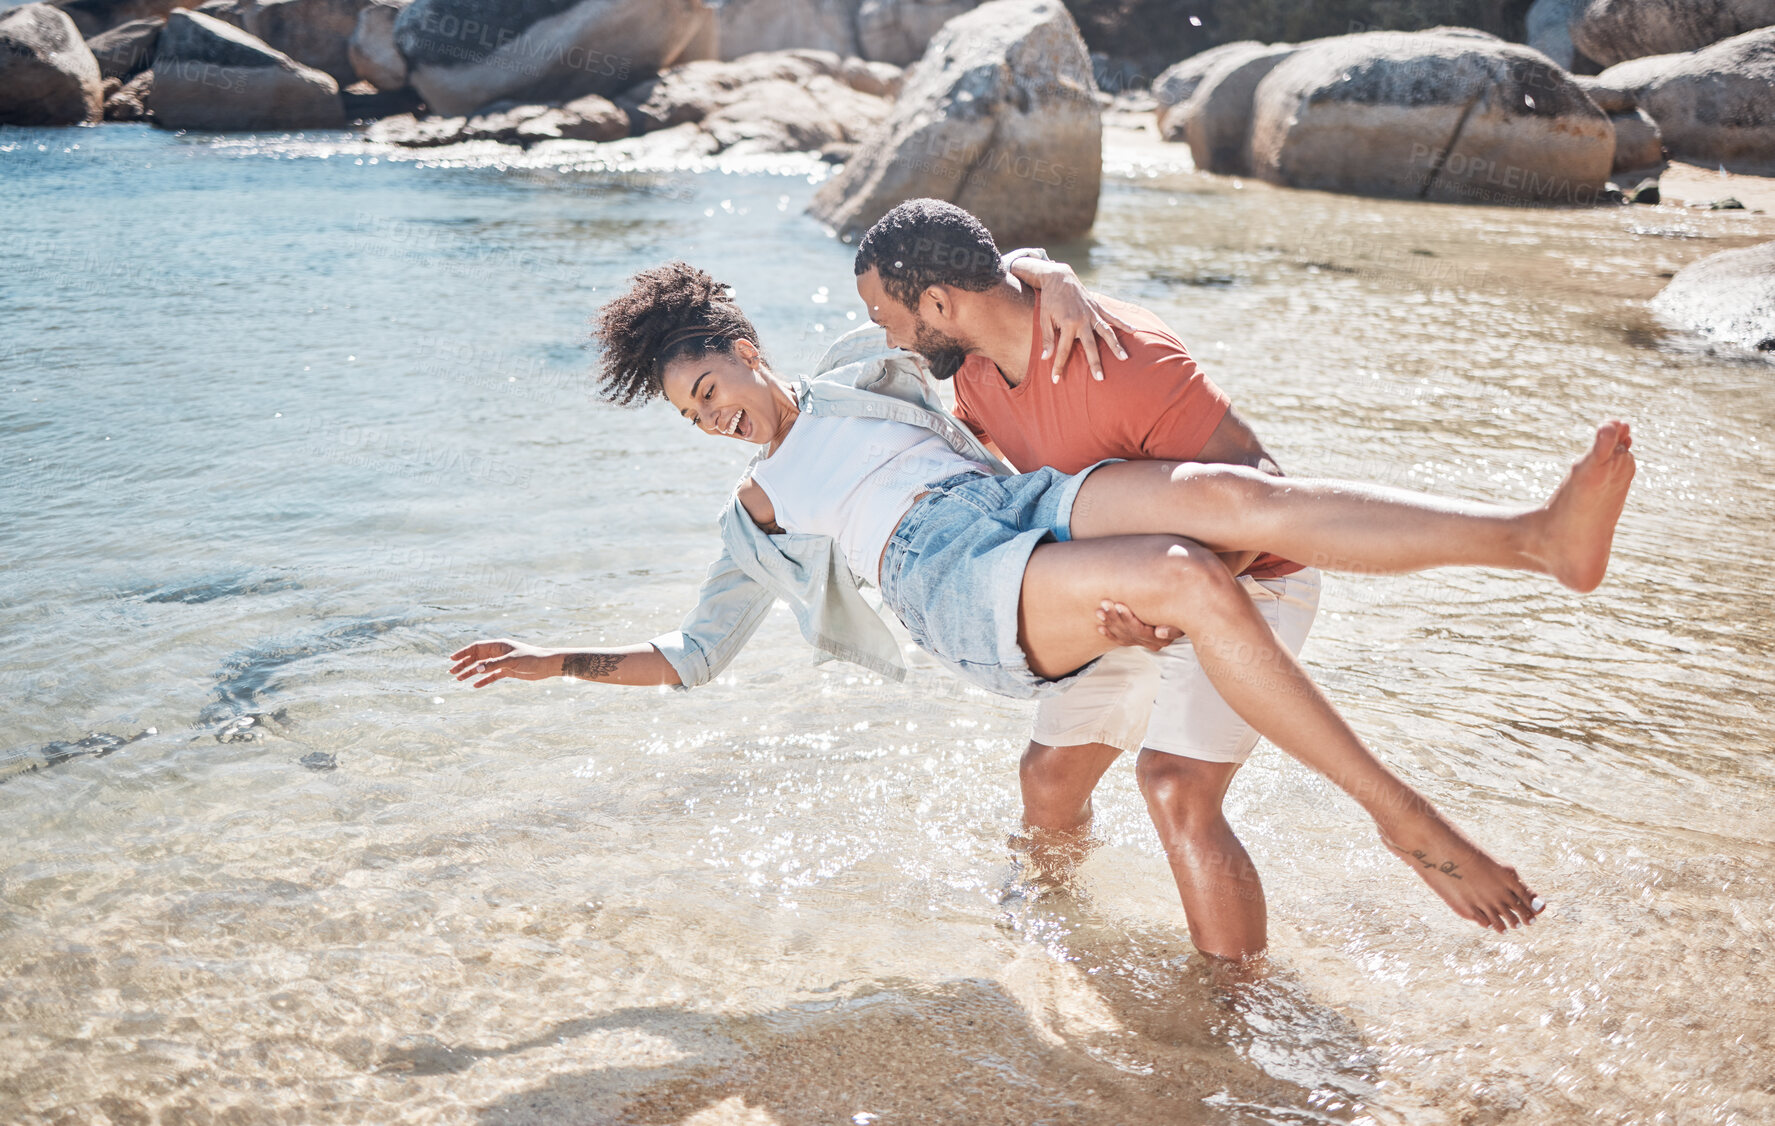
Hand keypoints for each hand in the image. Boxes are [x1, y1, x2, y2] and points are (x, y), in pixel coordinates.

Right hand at [449, 639, 560, 686]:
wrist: (547, 665)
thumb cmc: (531, 658)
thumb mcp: (511, 661)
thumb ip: (494, 664)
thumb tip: (476, 669)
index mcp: (498, 646)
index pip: (476, 647)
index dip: (464, 652)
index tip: (452, 659)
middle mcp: (499, 653)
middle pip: (477, 658)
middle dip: (464, 664)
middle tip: (451, 671)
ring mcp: (502, 662)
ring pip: (482, 667)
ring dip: (471, 672)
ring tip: (458, 679)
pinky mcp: (508, 671)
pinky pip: (492, 676)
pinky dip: (483, 680)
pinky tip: (475, 686)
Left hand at [1014, 259, 1132, 381]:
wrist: (1060, 278)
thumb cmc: (1050, 300)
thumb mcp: (1043, 319)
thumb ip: (1047, 338)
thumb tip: (1045, 358)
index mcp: (1067, 324)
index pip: (1063, 350)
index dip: (1058, 366)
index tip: (1056, 380)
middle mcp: (1082, 320)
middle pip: (1090, 346)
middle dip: (1094, 363)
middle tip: (1100, 378)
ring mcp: (1092, 313)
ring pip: (1106, 332)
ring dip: (1115, 345)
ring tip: (1124, 358)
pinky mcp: (1098, 307)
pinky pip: (1112, 317)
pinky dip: (1123, 323)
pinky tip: (1134, 330)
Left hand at [1096, 601, 1181, 650]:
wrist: (1189, 613)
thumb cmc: (1185, 610)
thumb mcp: (1184, 618)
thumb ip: (1173, 628)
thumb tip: (1159, 633)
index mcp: (1160, 639)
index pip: (1139, 630)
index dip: (1127, 618)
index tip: (1118, 605)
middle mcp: (1151, 643)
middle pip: (1128, 632)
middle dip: (1114, 617)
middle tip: (1104, 603)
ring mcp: (1143, 643)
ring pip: (1122, 635)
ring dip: (1109, 623)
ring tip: (1099, 611)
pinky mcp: (1137, 640)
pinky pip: (1120, 640)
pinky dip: (1109, 633)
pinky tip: (1100, 627)